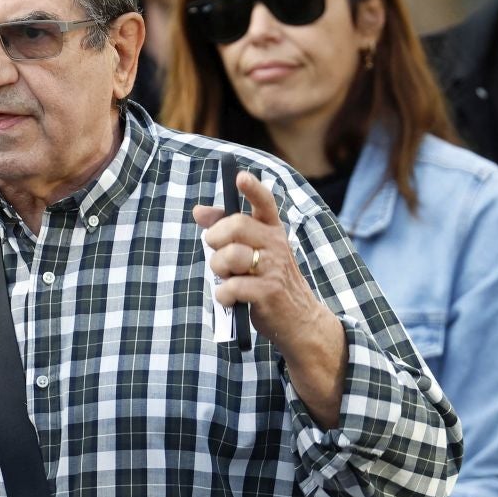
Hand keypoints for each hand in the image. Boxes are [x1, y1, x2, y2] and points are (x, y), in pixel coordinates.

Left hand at [193, 170, 335, 356]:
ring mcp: (273, 267)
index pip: (265, 202)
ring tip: (226, 279)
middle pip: (236, 226)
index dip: (252, 188)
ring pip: (230, 257)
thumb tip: (198, 211)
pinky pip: (231, 287)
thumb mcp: (253, 251)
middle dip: (215, 239)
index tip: (240, 178)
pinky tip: (230, 299)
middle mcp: (276, 244)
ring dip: (218, 270)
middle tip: (216, 252)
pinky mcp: (268, 292)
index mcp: (272, 230)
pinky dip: (222, 296)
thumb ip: (226, 229)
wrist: (298, 319)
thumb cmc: (268, 280)